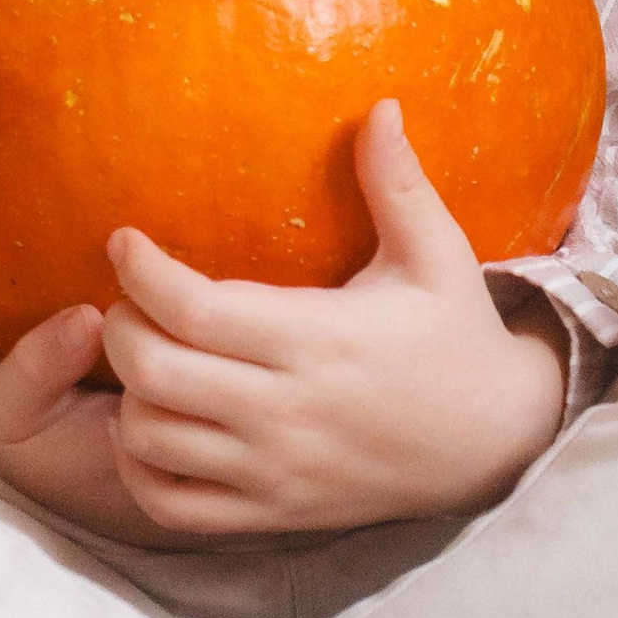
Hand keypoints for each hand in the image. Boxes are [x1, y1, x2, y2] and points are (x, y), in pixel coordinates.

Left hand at [0, 102, 565, 541]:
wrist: (494, 443)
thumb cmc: (455, 335)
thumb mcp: (437, 254)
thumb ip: (398, 182)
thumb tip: (380, 105)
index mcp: (319, 340)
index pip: (197, 311)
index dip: (142, 272)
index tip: (124, 240)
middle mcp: (288, 412)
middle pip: (155, 374)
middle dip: (122, 329)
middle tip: (133, 299)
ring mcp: (276, 471)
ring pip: (152, 440)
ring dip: (128, 396)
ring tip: (148, 357)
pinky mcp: (272, 513)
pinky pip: (173, 505)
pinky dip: (142, 467)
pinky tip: (155, 425)